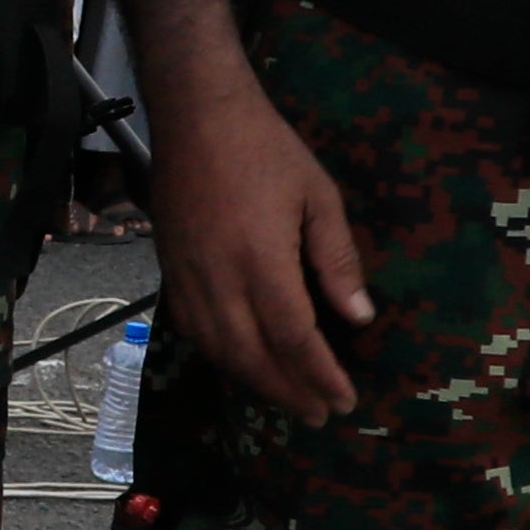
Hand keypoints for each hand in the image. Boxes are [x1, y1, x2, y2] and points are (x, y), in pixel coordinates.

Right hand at [154, 74, 371, 421]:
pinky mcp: (170, 269)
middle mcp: (218, 277)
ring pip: (219, 349)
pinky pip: (192, 329)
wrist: (196, 115)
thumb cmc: (266, 148)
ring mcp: (188, 276)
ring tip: (287, 399)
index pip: (293, 337)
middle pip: (253, 356)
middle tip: (319, 414)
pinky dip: (220, 355)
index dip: (319, 375)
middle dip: (289, 391)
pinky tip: (241, 362)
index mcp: (260, 260)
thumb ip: (337, 260)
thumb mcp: (319, 196)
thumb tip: (358, 317)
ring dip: (254, 382)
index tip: (343, 398)